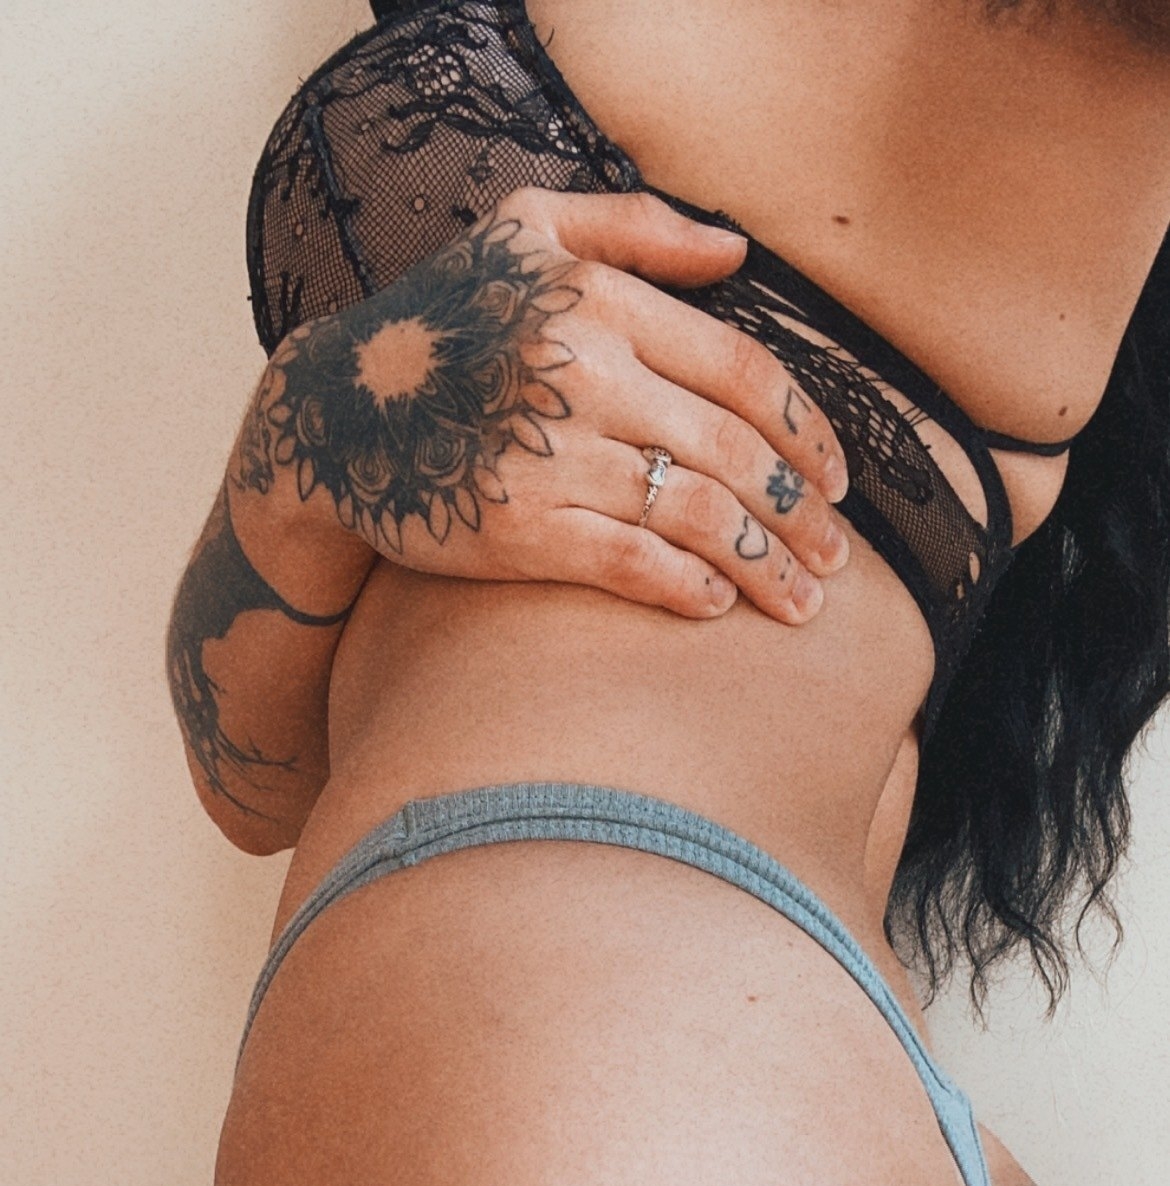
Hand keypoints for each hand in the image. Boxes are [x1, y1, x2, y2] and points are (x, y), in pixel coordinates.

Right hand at [233, 186, 850, 623]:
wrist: (329, 415)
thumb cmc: (441, 320)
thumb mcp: (526, 234)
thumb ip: (634, 229)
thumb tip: (738, 253)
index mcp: (597, 303)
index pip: (742, 371)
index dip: (807, 432)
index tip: (838, 480)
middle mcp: (579, 374)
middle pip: (732, 450)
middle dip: (801, 513)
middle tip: (835, 556)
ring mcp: (549, 455)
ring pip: (695, 512)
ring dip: (763, 563)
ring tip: (799, 601)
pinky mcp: (517, 529)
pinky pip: (630, 561)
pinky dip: (686, 586)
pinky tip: (715, 605)